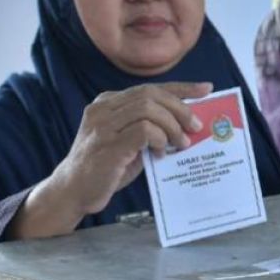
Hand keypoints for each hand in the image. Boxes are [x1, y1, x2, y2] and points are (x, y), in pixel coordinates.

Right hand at [11, 81, 212, 238]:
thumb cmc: (106, 167)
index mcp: (108, 102)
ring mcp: (102, 126)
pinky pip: (143, 131)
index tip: (205, 89)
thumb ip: (148, 127)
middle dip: (180, 108)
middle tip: (196, 127)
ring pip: (148, 109)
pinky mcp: (107, 145)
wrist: (73, 192)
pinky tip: (160, 154)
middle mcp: (103, 108)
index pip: (150, 88)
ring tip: (180, 143)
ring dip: (172, 125)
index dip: (180, 87)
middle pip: (151, 94)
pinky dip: (159, 139)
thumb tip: (187, 122)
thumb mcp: (128, 141)